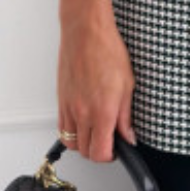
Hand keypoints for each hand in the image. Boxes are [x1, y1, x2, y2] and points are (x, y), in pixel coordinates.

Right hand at [57, 11, 137, 161]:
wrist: (86, 33)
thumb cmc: (107, 51)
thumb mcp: (128, 84)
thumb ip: (126, 115)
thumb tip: (128, 135)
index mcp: (102, 111)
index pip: (100, 153)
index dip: (109, 157)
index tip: (117, 149)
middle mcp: (82, 113)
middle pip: (85, 151)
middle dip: (98, 151)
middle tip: (109, 140)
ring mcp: (69, 108)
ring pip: (72, 142)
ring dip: (84, 142)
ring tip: (97, 131)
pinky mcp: (61, 100)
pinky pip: (63, 127)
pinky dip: (73, 130)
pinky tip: (83, 120)